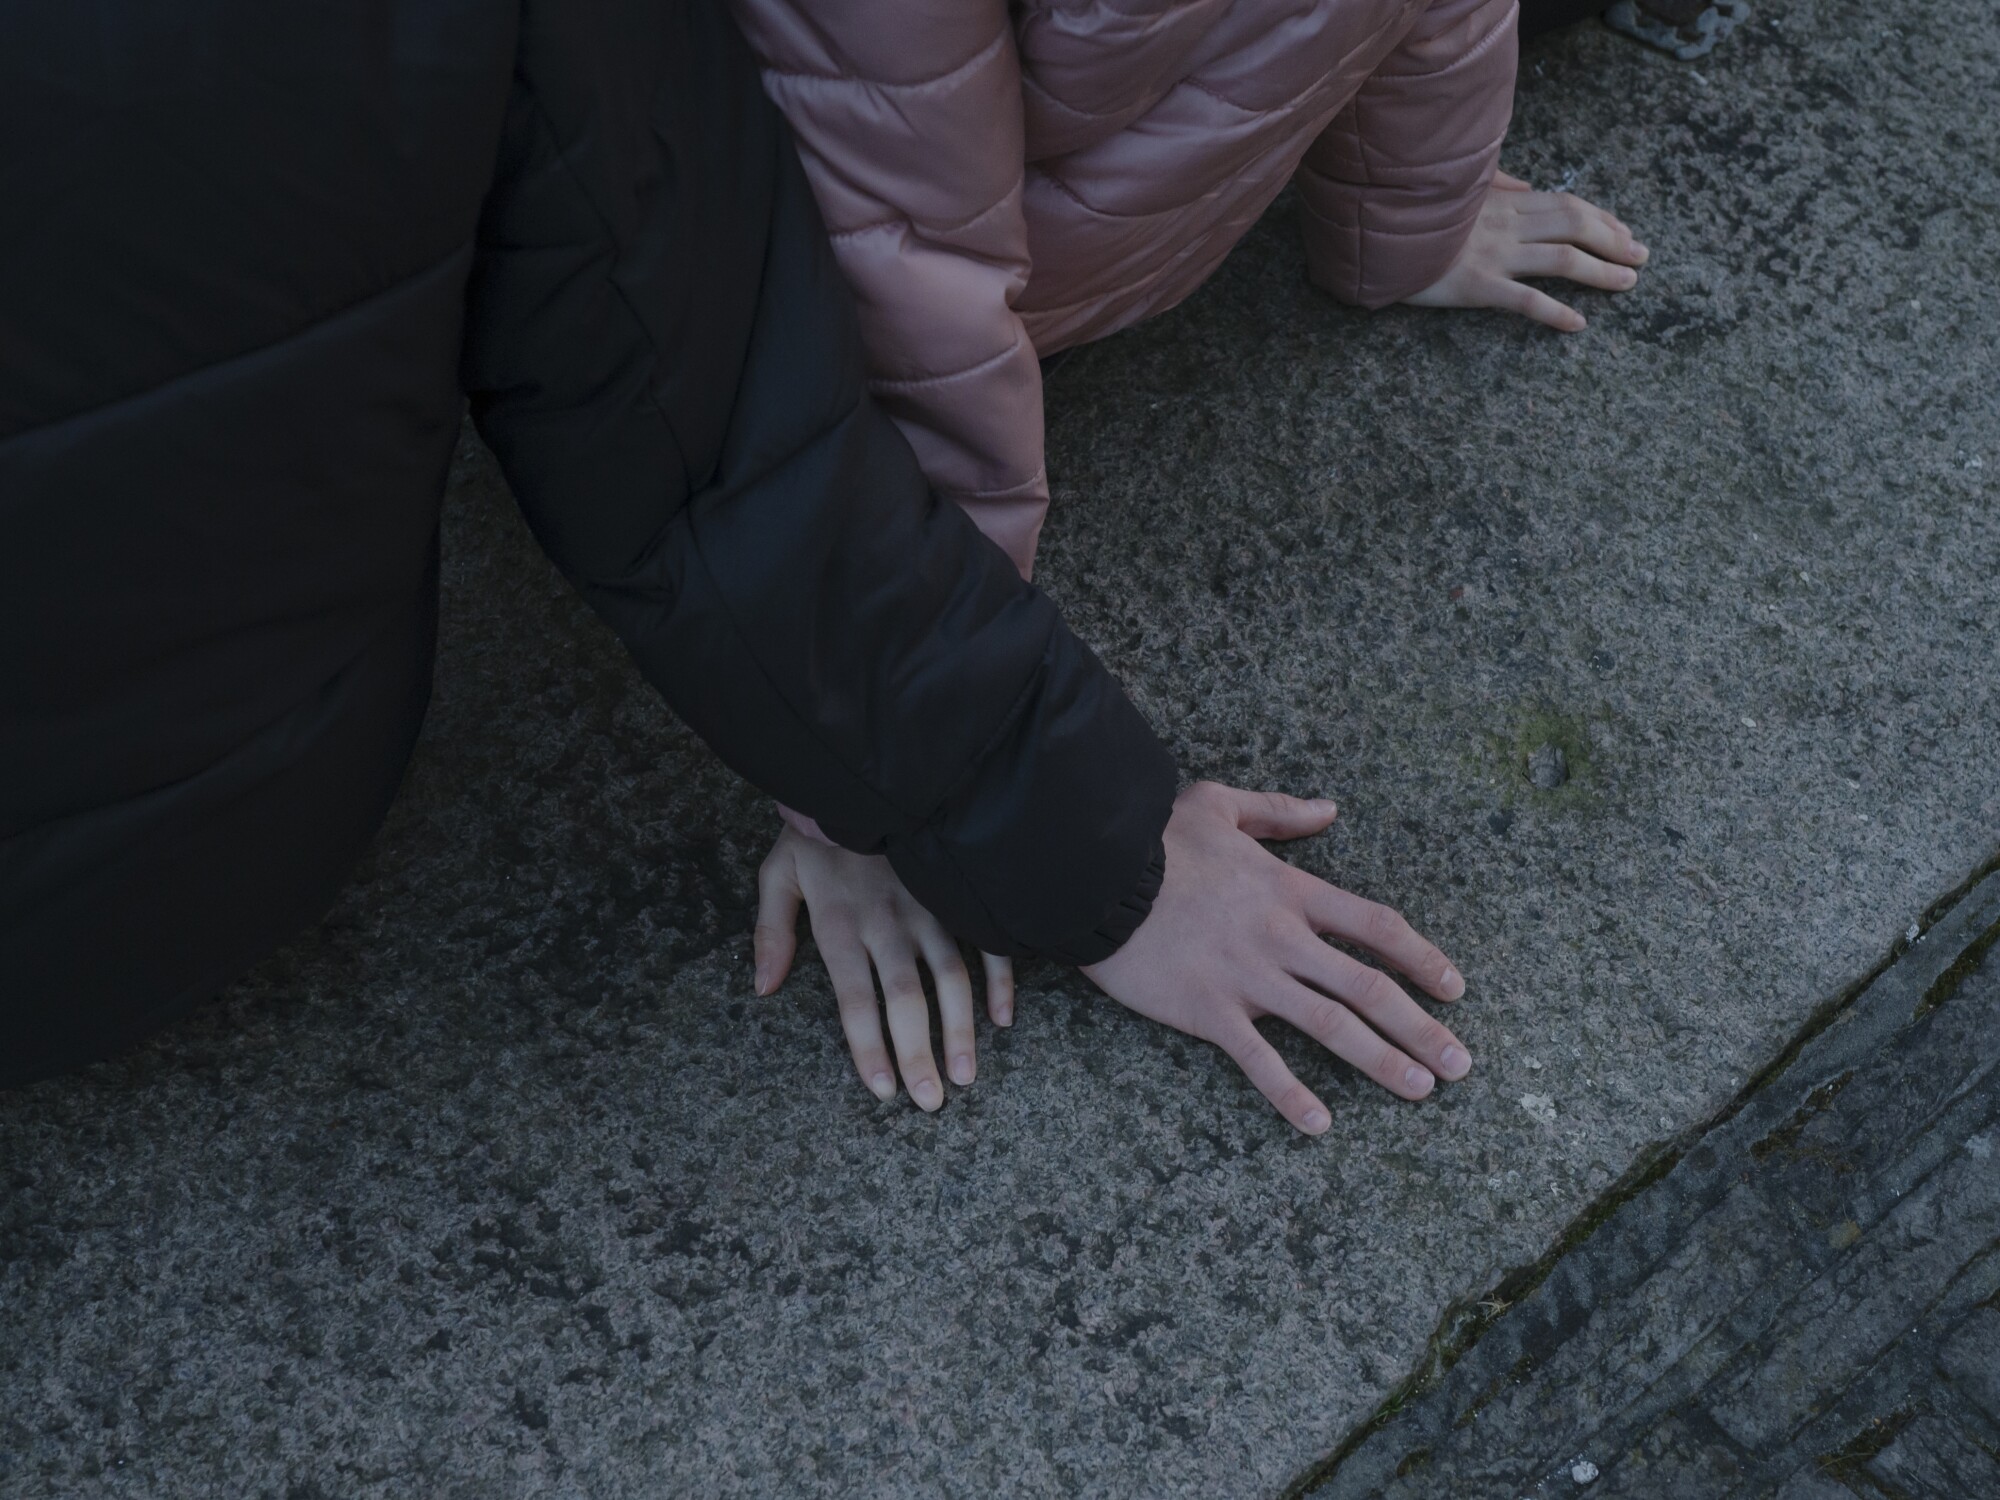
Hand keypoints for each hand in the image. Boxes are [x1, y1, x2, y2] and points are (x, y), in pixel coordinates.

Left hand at [754, 823, 1012, 1109]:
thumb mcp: (778, 874)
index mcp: (839, 925)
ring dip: (961, 1029)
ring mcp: (927, 907)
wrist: (862, 773)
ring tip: (966, 1076)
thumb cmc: (815, 829)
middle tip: (932, 1102)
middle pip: (905, 1000)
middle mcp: (885, 923)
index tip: (884, 1090)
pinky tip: (1003, 1019)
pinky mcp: (954, 893)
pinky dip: (998, 979)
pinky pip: (983, 941)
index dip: (869, 1049)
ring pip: (950, 977)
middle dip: (919, 1054)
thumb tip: (763, 988)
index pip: (855, 1001)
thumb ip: (771, 932)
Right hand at [1082, 783, 1468, 1134]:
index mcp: (1290, 890)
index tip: (1455, 988)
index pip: (1376, 927)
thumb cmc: (1153, 836)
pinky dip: (1291, 1095)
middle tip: (1461, 1064)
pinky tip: (1321, 1124)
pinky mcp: (1208, 1010)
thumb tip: (1328, 809)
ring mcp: (1248, 977)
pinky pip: (1259, 1060)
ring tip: (1421, 1090)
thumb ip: (1279, 813)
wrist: (1094, 870)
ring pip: (1331, 1026)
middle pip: (1369, 986)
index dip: (1422, 958)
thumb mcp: (1219, 804)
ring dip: (1382, 1061)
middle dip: (1422, 1027)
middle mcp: (1282, 937)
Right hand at [1402, 168, 1648, 331]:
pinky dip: (1555, 312)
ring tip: (1628, 284)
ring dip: (1602, 272)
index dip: (1602, 217)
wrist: (1371, 236)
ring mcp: (1492, 255)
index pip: (1565, 203)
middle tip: (1642, 258)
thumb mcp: (1454, 190)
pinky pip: (1524, 300)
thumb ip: (1494, 183)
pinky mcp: (1475, 286)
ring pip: (1562, 259)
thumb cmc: (1410, 216)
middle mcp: (1505, 225)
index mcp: (1501, 202)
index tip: (1625, 232)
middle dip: (1615, 241)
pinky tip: (1578, 325)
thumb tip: (1528, 185)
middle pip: (1574, 227)